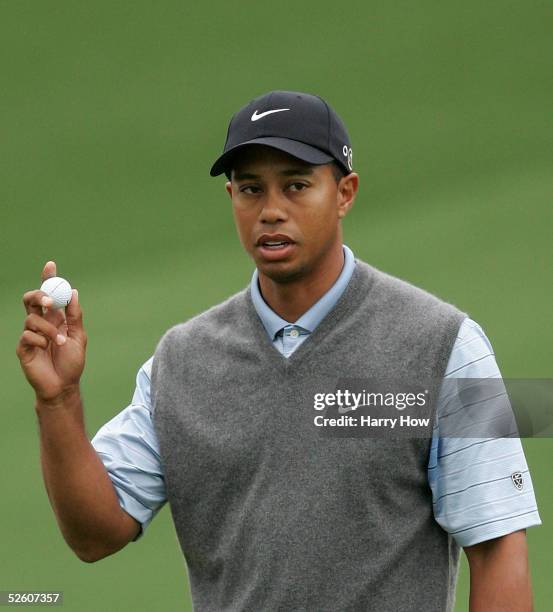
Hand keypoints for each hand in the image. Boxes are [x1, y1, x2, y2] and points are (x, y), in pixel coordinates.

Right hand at [16, 261, 86, 403]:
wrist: (63, 385)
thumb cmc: (72, 362)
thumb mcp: (79, 336)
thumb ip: (75, 315)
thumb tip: (73, 292)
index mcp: (55, 318)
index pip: (49, 295)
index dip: (48, 279)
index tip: (51, 265)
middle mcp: (41, 323)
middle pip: (31, 299)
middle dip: (38, 295)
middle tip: (48, 300)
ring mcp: (30, 335)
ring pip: (31, 318)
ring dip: (49, 329)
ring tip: (60, 342)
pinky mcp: (23, 347)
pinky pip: (27, 335)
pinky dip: (41, 340)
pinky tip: (47, 349)